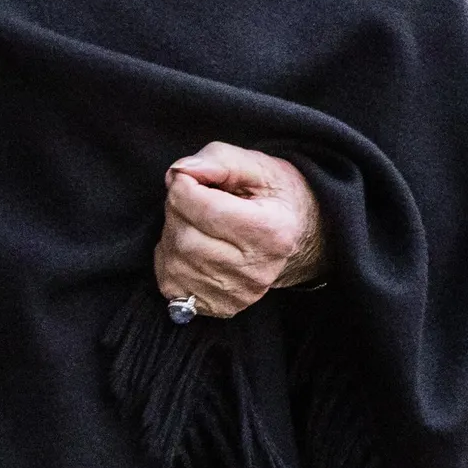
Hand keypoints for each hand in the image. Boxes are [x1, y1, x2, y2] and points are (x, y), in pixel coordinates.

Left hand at [154, 143, 322, 319]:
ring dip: (173, 232)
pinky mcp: (216, 307)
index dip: (184, 185)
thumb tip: (180, 172)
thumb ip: (219, 160)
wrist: (297, 239)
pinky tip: (192, 245)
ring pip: (174, 258)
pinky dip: (170, 258)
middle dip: (176, 209)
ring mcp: (236, 294)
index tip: (190, 178)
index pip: (206, 209)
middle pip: (185, 236)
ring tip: (195, 221)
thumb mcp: (258, 167)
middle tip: (192, 198)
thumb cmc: (276, 199)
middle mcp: (255, 271)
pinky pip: (169, 280)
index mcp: (271, 232)